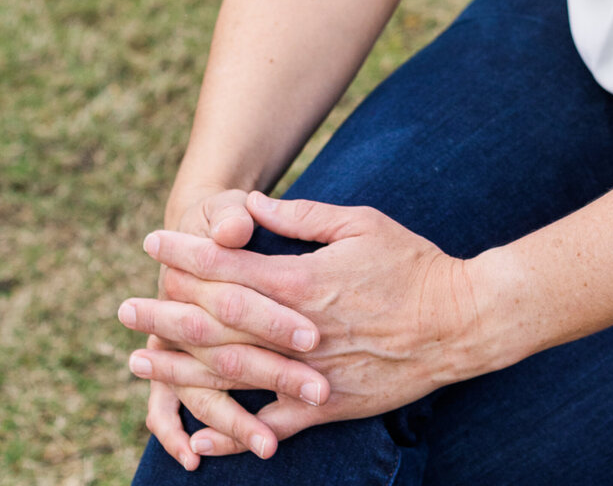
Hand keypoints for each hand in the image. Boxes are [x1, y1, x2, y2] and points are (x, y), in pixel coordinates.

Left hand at [123, 193, 490, 459]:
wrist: (459, 321)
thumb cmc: (411, 263)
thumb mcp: (360, 222)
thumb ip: (303, 215)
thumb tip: (253, 206)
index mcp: (304, 280)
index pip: (231, 267)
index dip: (188, 253)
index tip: (153, 242)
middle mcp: (299, 330)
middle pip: (218, 324)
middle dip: (166, 313)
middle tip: (124, 306)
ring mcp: (310, 373)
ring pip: (233, 376)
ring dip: (181, 370)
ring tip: (139, 363)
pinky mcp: (328, 405)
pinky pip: (272, 424)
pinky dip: (232, 433)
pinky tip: (196, 437)